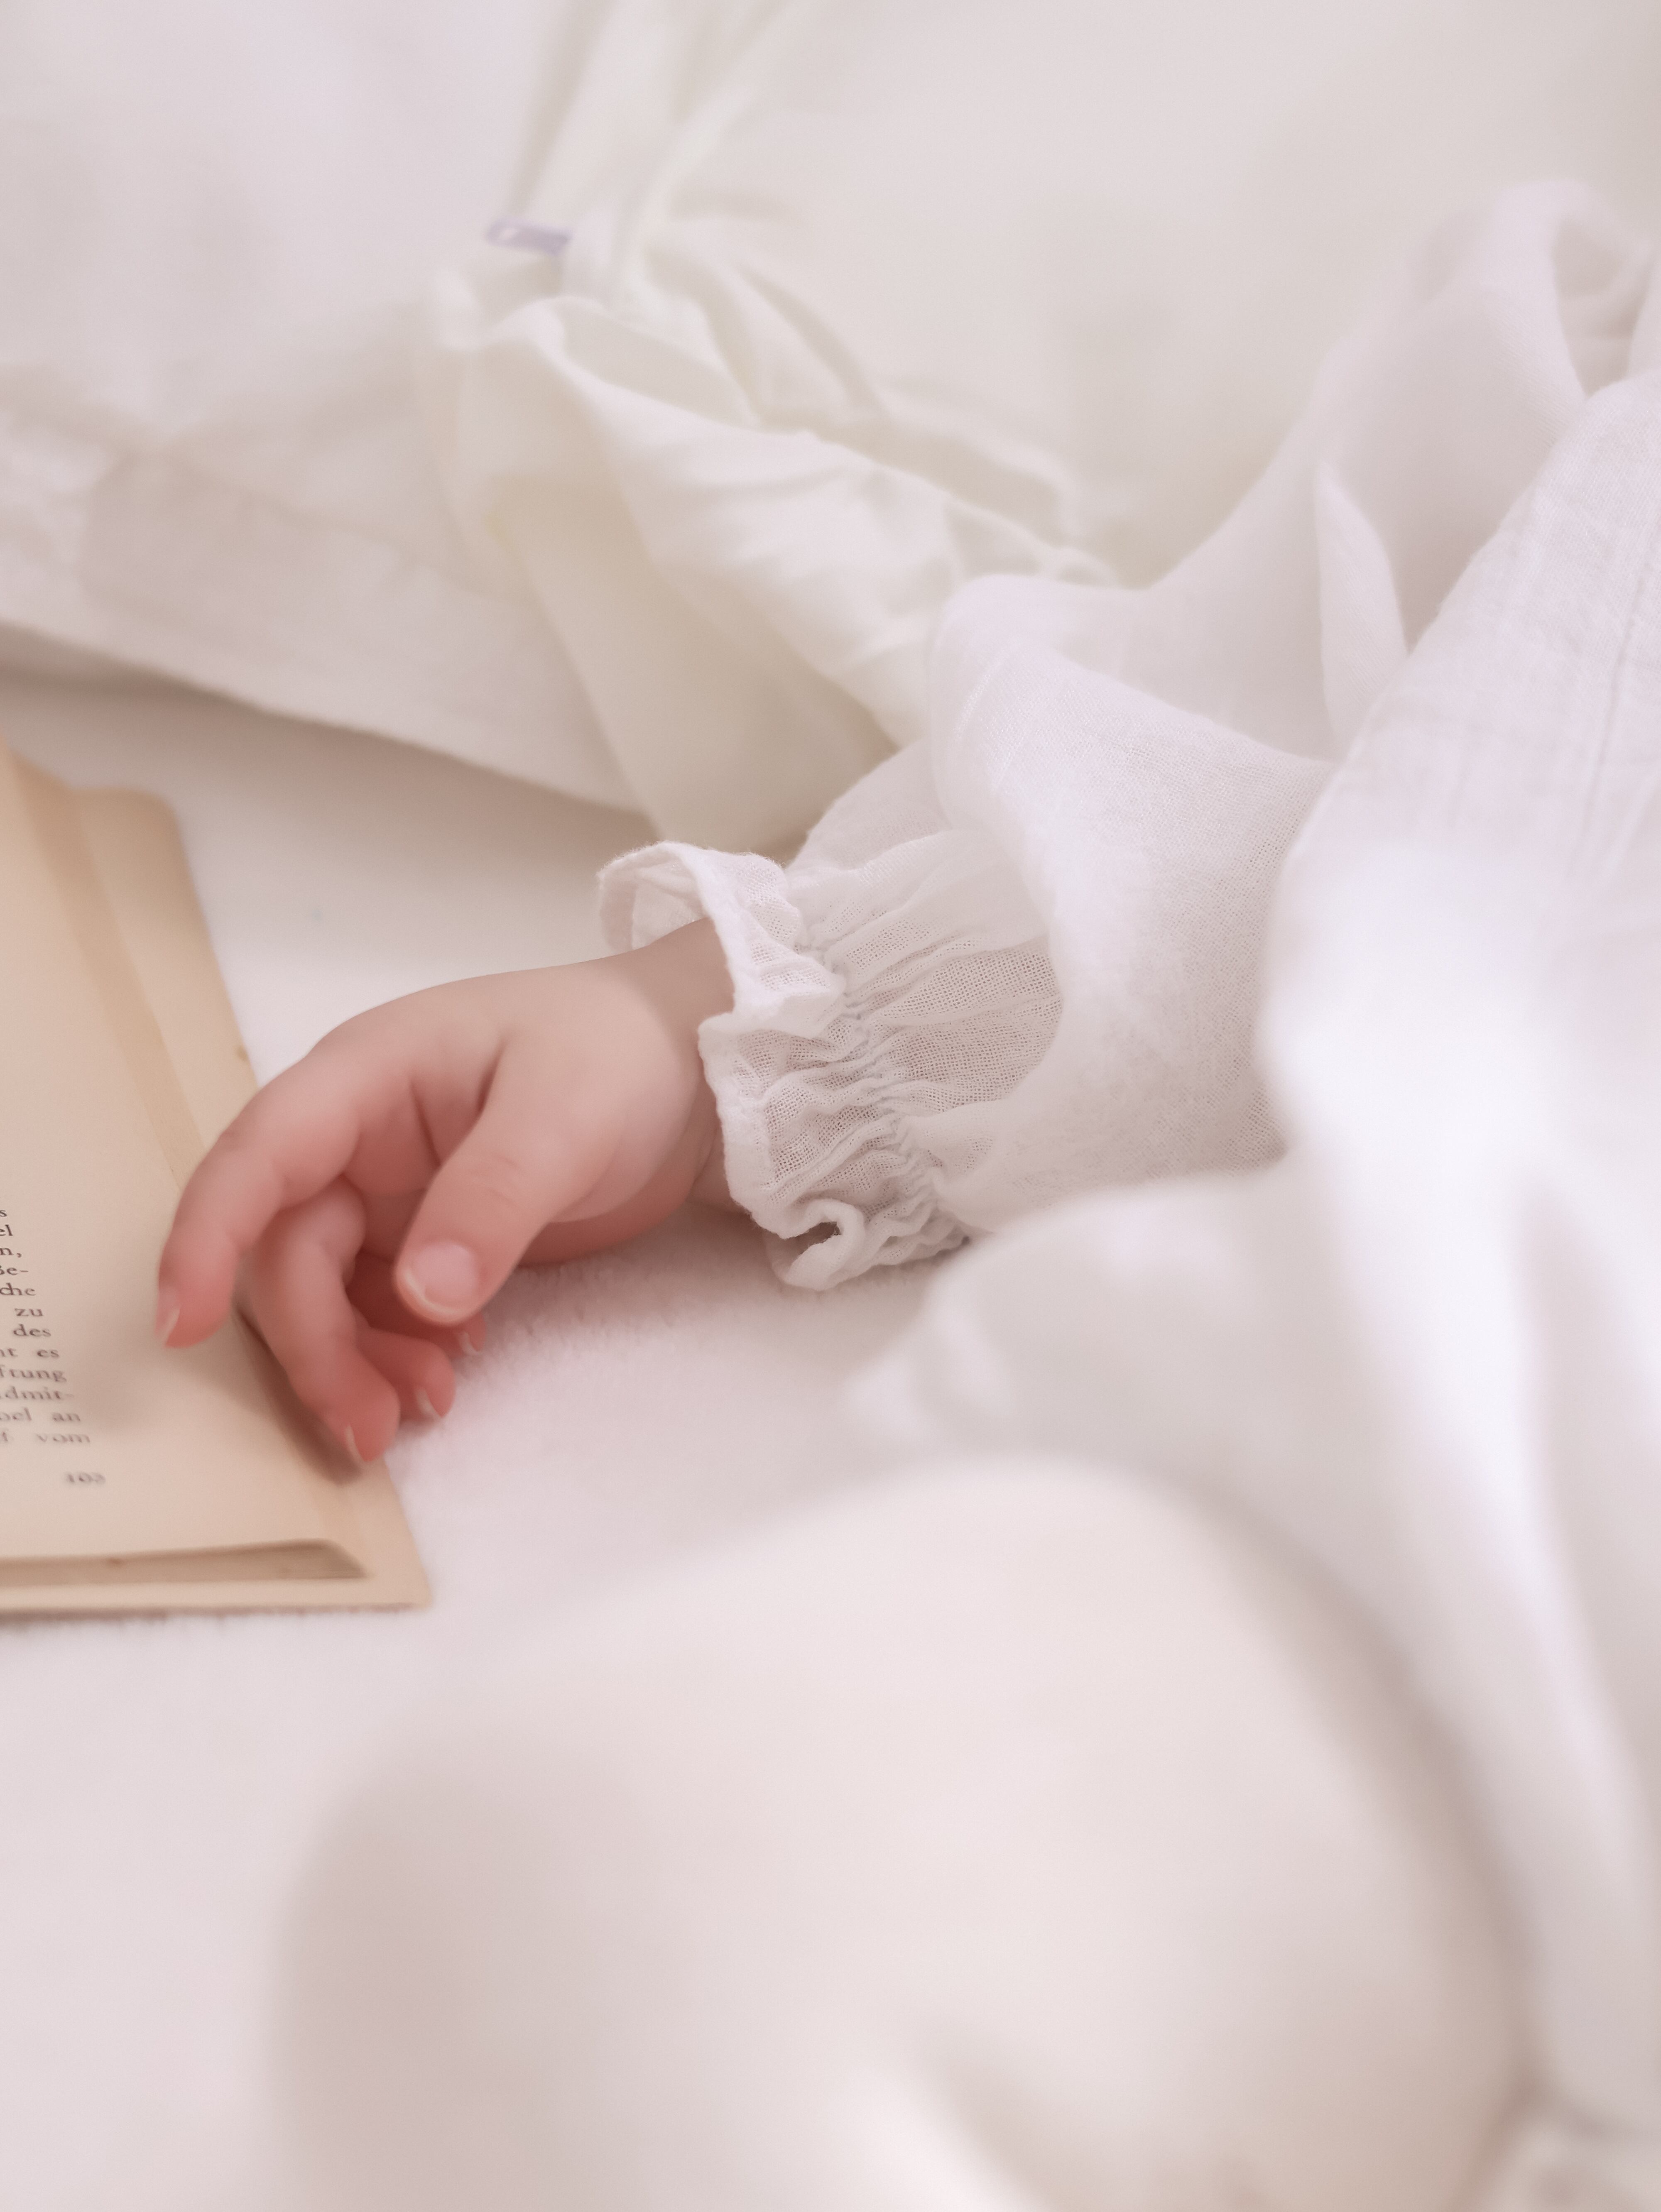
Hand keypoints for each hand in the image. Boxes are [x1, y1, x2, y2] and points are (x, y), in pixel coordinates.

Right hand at [155, 921, 733, 1460]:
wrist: (696, 1071)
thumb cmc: (623, 1053)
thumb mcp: (565, 1114)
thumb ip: (492, 1198)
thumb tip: (423, 1295)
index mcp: (367, 1076)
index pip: (259, 1158)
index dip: (207, 1239)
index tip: (184, 1325)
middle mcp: (360, 1135)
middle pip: (289, 1251)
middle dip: (314, 1344)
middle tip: (370, 1427)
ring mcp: (392, 1189)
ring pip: (328, 1291)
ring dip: (355, 1360)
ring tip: (427, 1409)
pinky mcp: (431, 1234)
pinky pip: (381, 1306)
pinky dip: (400, 1349)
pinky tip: (453, 1369)